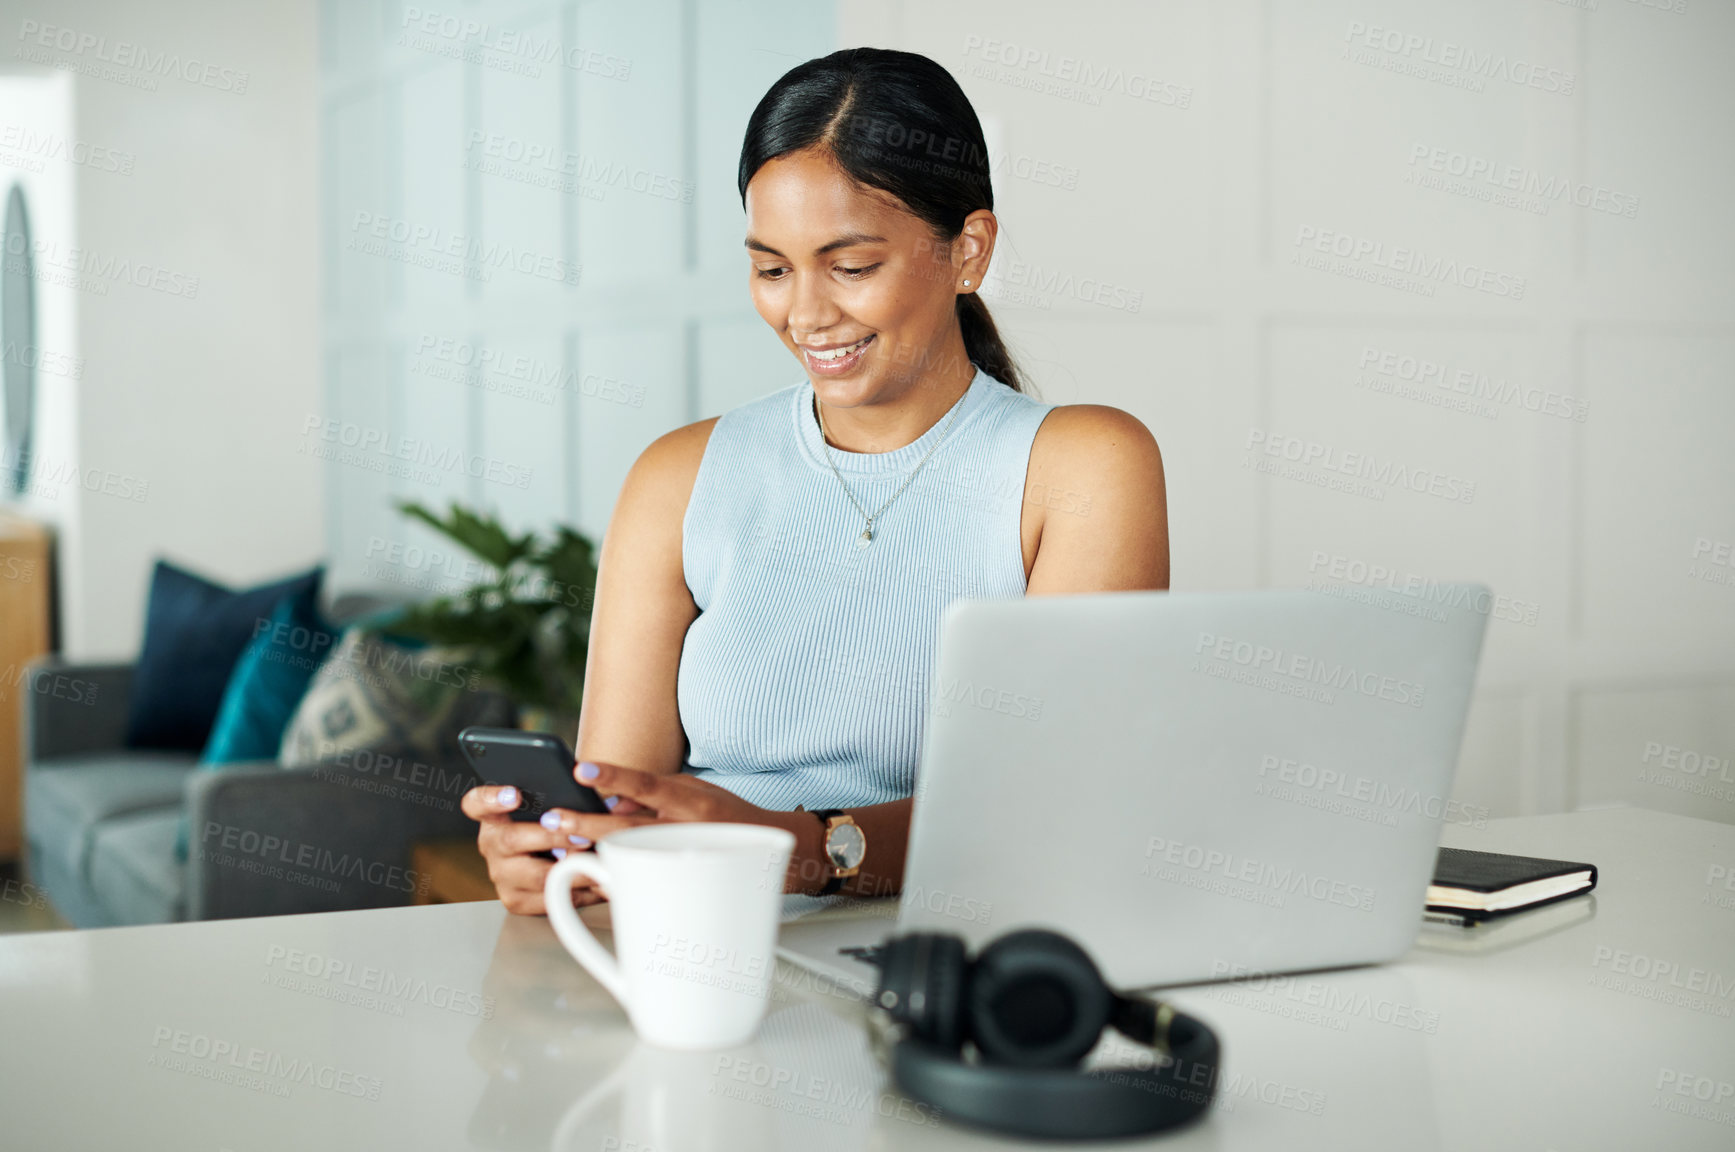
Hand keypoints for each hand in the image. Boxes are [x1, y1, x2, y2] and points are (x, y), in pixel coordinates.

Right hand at [459, 780, 656, 915]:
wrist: (555, 858)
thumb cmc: (556, 822)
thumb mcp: (552, 803)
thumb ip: (561, 792)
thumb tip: (595, 783)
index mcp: (494, 817)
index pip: (477, 803)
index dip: (491, 798)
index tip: (515, 794)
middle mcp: (492, 846)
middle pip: (511, 840)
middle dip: (552, 838)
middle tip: (582, 837)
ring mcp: (502, 876)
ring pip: (536, 876)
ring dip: (572, 869)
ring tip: (598, 861)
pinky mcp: (517, 901)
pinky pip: (550, 899)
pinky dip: (580, 890)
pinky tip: (600, 880)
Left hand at [565, 761, 825, 895]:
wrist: (773, 853)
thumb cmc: (727, 817)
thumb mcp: (697, 793)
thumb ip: (655, 795)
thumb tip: (611, 801)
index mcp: (692, 802)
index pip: (648, 783)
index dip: (614, 776)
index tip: (581, 768)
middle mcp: (687, 832)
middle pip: (629, 828)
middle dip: (585, 825)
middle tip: (551, 820)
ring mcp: (684, 863)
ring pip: (629, 859)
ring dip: (590, 854)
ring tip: (559, 849)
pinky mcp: (681, 888)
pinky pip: (639, 885)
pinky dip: (610, 879)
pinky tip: (585, 876)